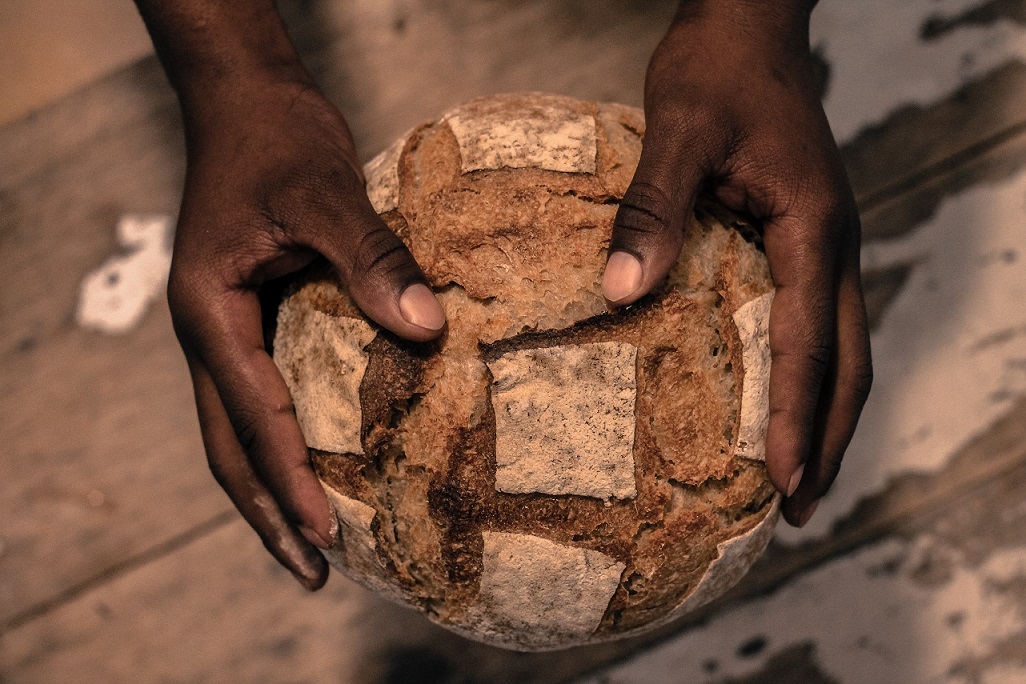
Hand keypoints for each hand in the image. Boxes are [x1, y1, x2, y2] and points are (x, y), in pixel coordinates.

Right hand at [167, 76, 444, 587]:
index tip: (328, 534)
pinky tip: (320, 464)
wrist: (245, 101)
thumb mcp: (324, 194)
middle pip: (229, 448)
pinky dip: (284, 443)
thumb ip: (372, 261)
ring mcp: (225, 330)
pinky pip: (261, 398)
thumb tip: (431, 330)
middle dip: (268, 513)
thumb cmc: (276, 139)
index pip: (254, 417)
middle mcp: (209, 333)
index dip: (291, 479)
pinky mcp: (250, 320)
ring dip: (270, 489)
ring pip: (237, 431)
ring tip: (311, 545)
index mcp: (211, 314)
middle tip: (314, 573)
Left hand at [601, 1, 872, 527]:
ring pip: (841, 345)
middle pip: (849, 360)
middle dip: (831, 436)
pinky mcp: (803, 237)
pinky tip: (775, 398)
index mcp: (813, 226)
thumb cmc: (717, 70)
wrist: (749, 26)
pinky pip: (815, 319)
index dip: (801, 413)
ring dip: (826, 412)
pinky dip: (807, 372)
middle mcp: (832, 243)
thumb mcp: (678, 130)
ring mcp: (824, 242)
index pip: (809, 340)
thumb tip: (623, 289)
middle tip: (800, 506)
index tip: (786, 478)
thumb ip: (654, 208)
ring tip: (798, 475)